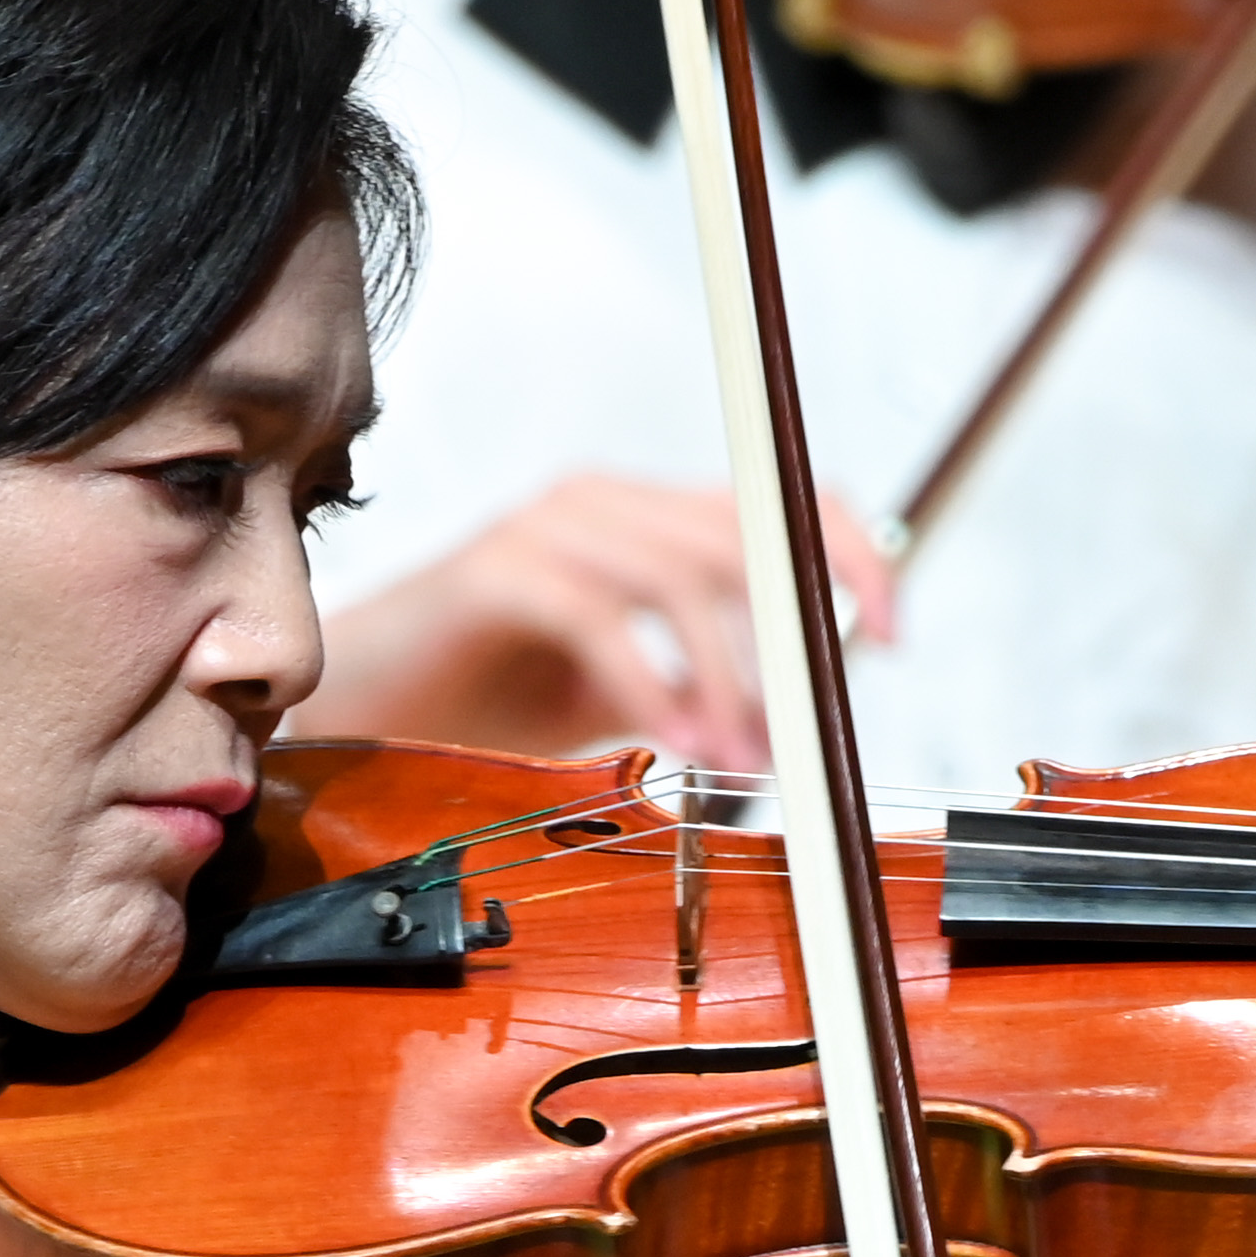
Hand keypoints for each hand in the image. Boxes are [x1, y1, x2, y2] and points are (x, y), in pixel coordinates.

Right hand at [318, 473, 900, 771]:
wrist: (361, 712)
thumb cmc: (483, 700)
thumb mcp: (624, 692)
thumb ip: (703, 683)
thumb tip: (800, 716)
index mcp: (639, 518)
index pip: (775, 500)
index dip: (849, 552)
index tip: (894, 631)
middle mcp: (599, 504)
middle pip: (741, 533)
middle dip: (790, 637)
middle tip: (808, 731)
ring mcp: (543, 528)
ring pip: (676, 576)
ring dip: (725, 676)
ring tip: (737, 756)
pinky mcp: (491, 571)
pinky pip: (596, 615)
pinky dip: (646, 683)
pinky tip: (668, 739)